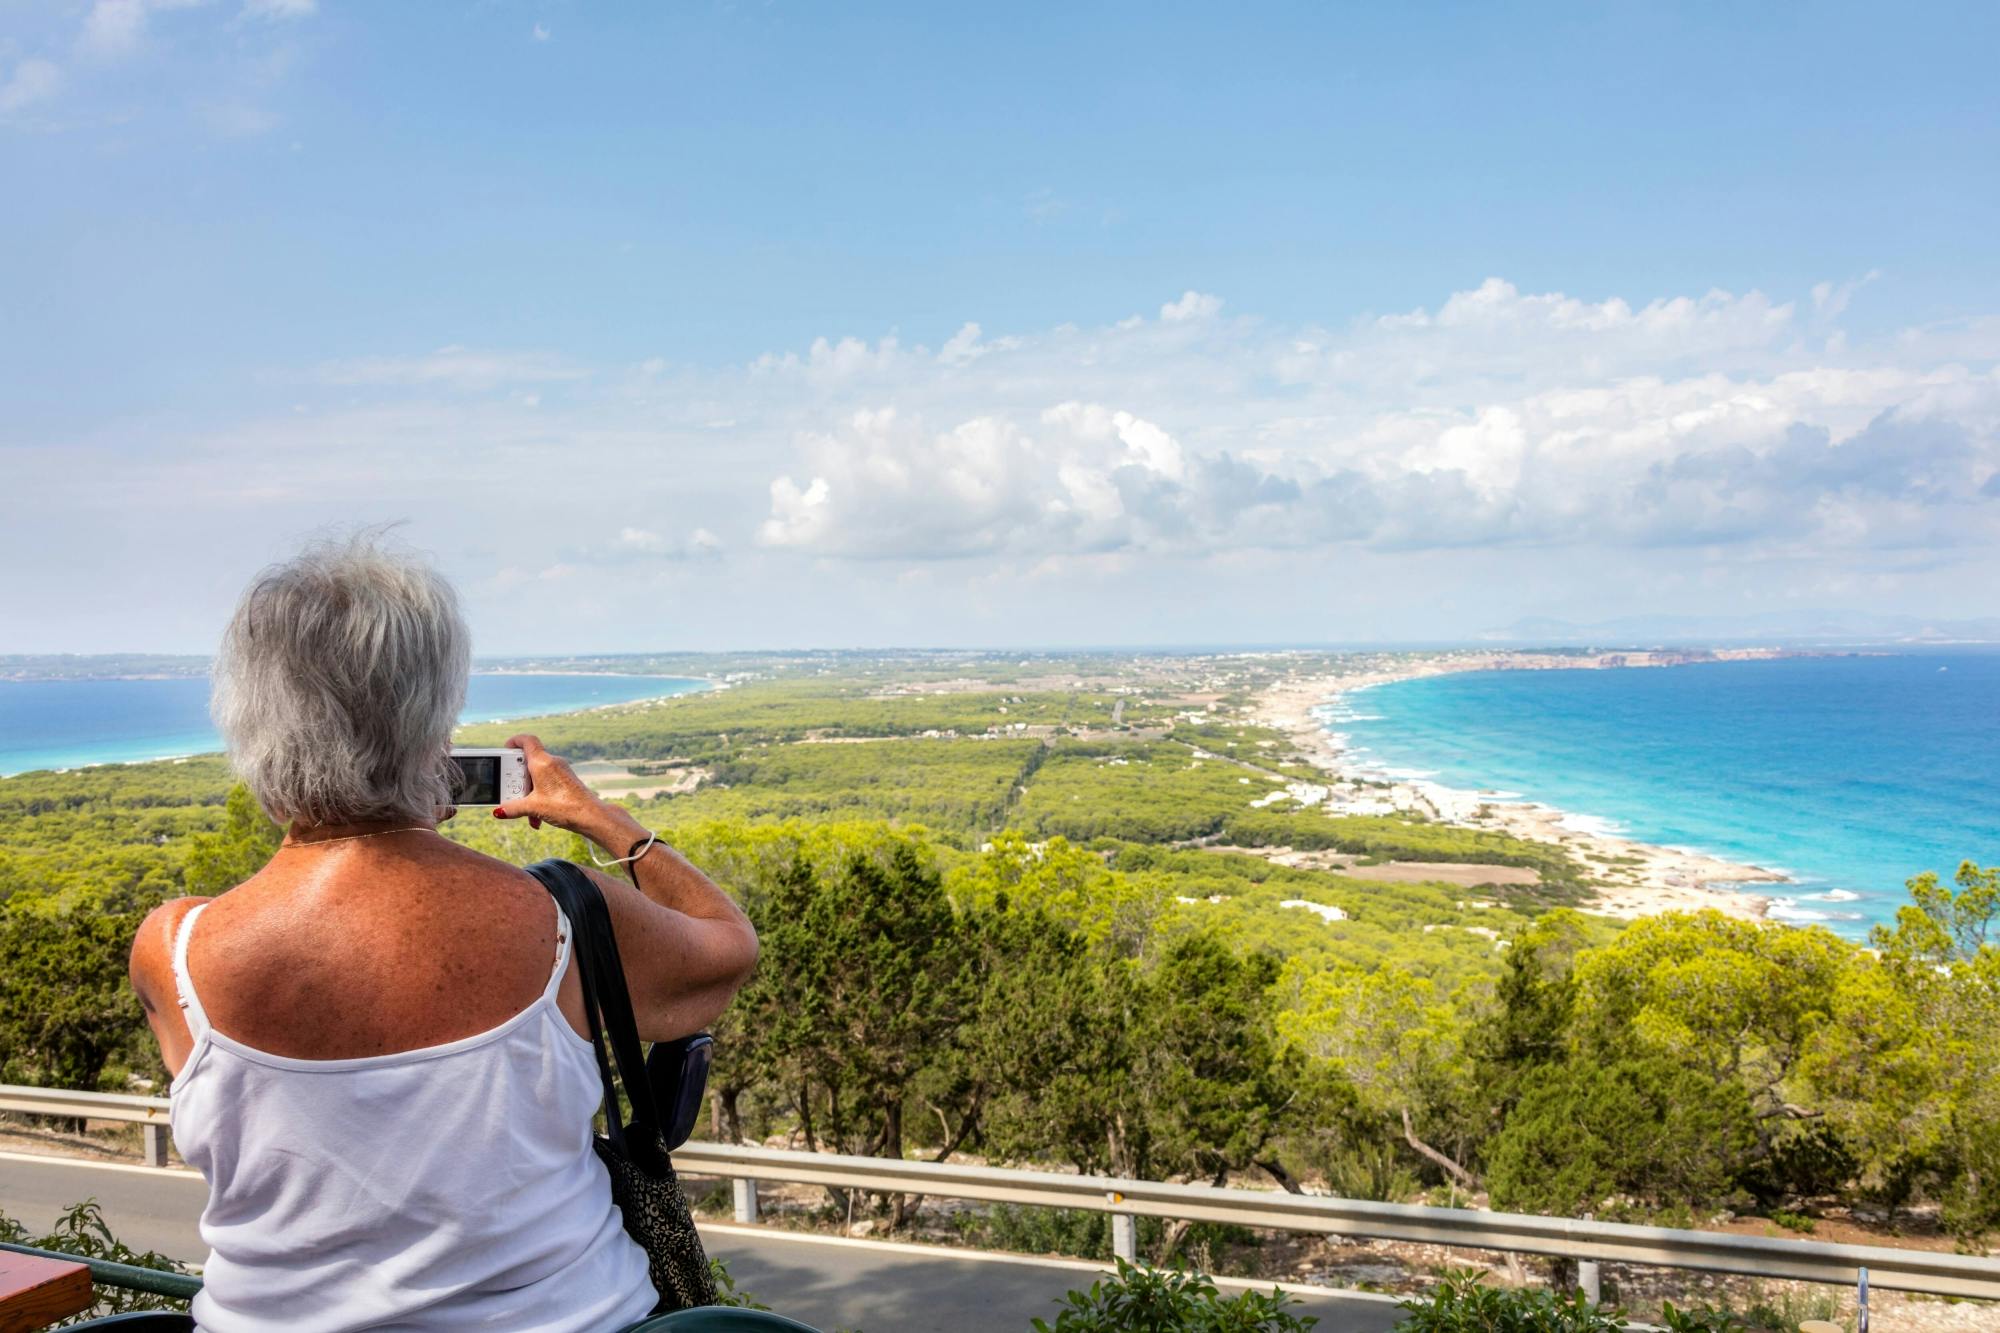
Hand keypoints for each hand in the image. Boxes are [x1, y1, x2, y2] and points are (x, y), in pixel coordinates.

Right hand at [494, 734, 611, 835]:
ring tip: (527, 813)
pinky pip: (547, 785)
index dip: (515, 741)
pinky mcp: (567, 781)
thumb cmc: (565, 807)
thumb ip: (513, 808)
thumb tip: (500, 811)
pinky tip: (538, 817)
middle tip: (511, 791)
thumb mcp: (533, 808)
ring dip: (529, 795)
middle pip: (529, 764)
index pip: (527, 740)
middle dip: (518, 781)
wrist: (591, 815)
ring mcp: (561, 771)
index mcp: (542, 762)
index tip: (506, 748)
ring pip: (538, 778)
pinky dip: (539, 798)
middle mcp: (552, 762)